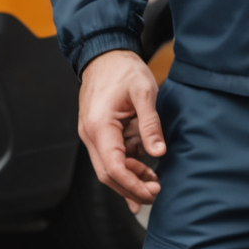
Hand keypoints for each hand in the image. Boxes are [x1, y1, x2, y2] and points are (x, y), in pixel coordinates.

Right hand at [77, 49, 165, 212]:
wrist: (105, 55)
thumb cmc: (123, 70)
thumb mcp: (143, 91)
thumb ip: (150, 124)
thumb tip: (159, 153)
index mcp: (99, 126)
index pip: (113, 167)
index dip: (132, 185)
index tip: (152, 192)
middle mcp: (90, 135)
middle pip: (108, 174)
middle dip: (131, 188)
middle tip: (156, 192)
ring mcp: (92, 135)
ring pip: (108, 168)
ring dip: (130, 178)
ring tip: (155, 182)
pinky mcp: (99, 133)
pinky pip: (111, 157)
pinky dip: (127, 167)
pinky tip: (144, 173)